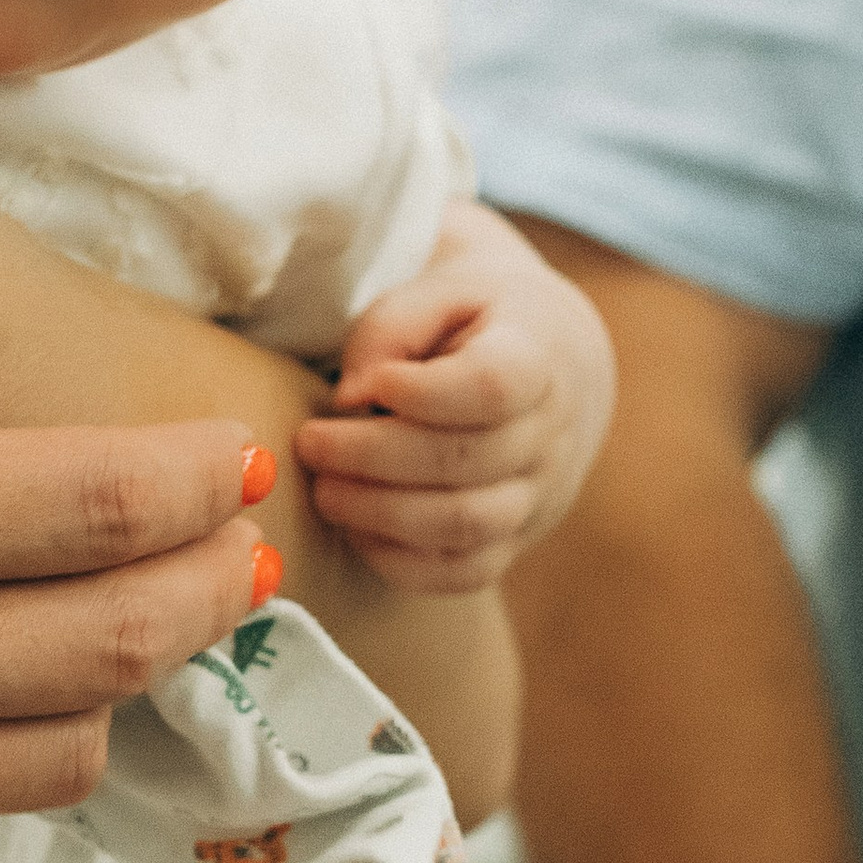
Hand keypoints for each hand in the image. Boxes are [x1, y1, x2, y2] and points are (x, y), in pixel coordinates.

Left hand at [293, 197, 615, 592]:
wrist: (551, 361)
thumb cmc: (472, 321)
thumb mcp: (438, 290)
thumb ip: (390, 329)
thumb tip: (352, 398)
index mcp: (538, 360)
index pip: (492, 387)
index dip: (421, 392)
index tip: (368, 383)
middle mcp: (549, 436)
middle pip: (464, 462)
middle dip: (371, 457)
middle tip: (310, 442)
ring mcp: (538, 496)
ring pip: (464, 526)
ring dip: (378, 513)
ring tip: (324, 487)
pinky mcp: (514, 540)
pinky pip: (462, 573)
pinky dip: (399, 560)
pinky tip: (354, 526)